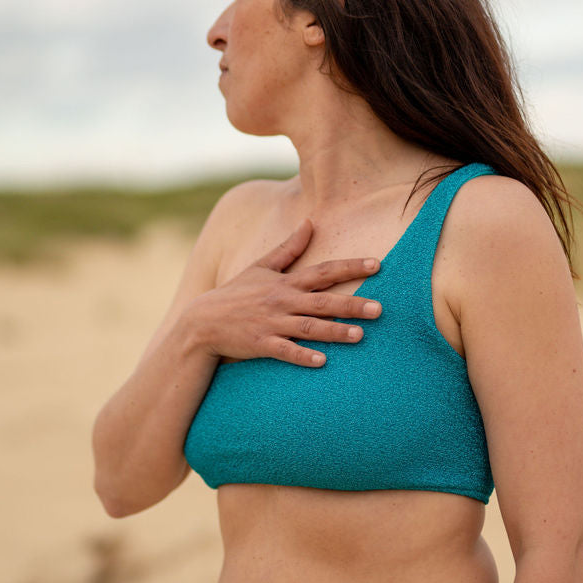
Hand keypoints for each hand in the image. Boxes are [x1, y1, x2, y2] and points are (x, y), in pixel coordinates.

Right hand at [189, 218, 381, 366]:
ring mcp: (271, 323)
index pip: (323, 271)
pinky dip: (302, 356)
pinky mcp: (261, 344)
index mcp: (285, 282)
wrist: (202, 322)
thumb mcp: (261, 266)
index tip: (377, 265)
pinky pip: (284, 351)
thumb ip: (289, 247)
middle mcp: (282, 301)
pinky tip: (322, 361)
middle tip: (380, 309)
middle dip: (352, 304)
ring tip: (359, 336)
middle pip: (322, 301)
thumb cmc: (235, 294)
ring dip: (333, 331)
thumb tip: (309, 222)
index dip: (350, 267)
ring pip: (308, 327)